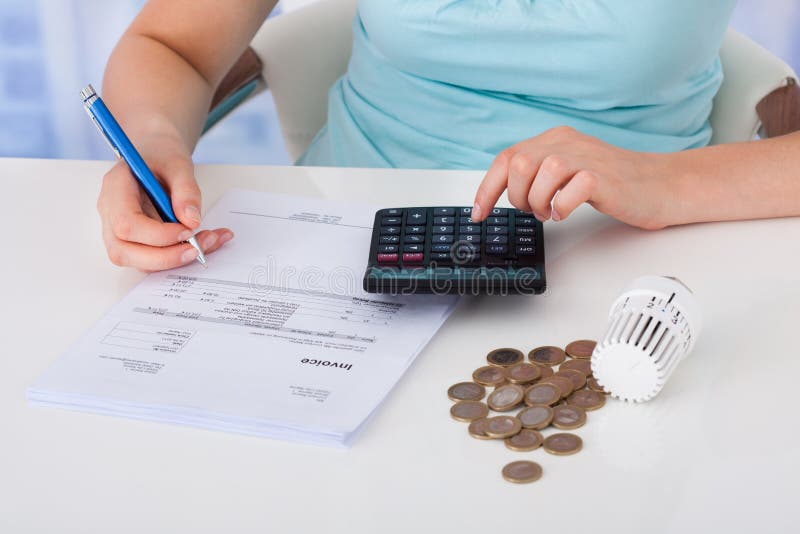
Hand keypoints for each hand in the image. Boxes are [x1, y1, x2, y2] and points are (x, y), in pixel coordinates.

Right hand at [96, 133, 232, 270]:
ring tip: (210, 241)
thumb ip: (185, 189)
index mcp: (115, 188)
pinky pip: (153, 259)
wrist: (155, 153)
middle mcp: (111, 213)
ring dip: (175, 260)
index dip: (157, 235)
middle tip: (198, 249)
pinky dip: (180, 256)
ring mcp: (118, 230)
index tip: (187, 230)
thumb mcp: (178, 163)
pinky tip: (207, 241)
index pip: (126, 223)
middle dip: (165, 257)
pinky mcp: (135, 240)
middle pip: (124, 251)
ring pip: (138, 261)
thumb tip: (192, 221)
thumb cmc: (160, 155)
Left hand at [471, 126, 671, 229]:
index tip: (479, 213)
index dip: (487, 188)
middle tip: (535, 210)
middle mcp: (567, 143)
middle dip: (517, 196)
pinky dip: (563, 206)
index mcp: (554, 140)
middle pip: (518, 164)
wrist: (660, 185)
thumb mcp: (568, 172)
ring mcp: (586, 158)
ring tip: (552, 211)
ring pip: (540, 173)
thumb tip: (503, 194)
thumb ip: (538, 175)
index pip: (506, 158)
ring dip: (539, 202)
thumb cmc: (613, 183)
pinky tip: (567, 212)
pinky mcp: (604, 177)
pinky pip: (571, 189)